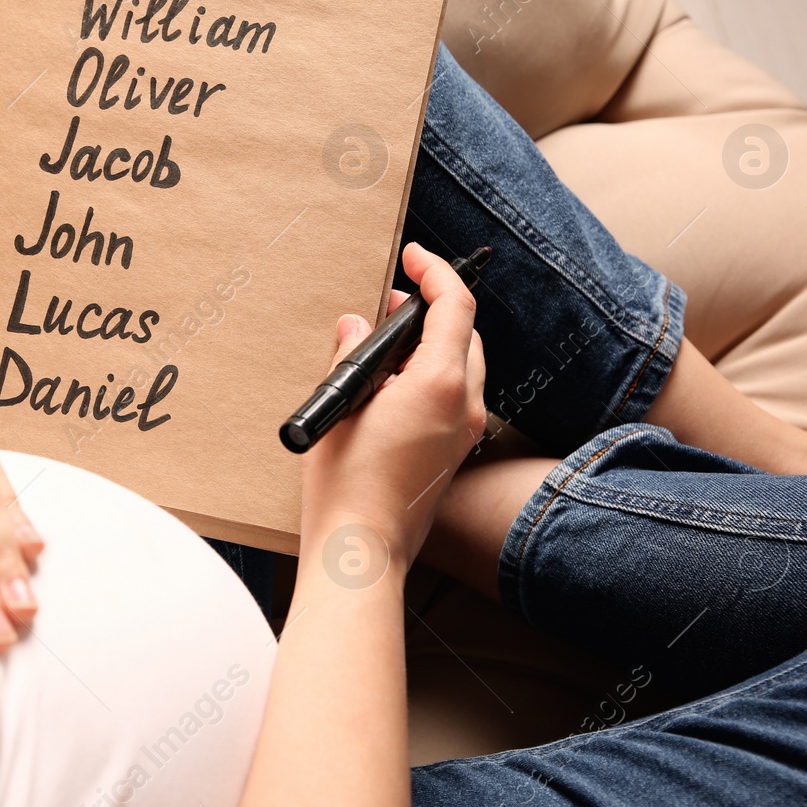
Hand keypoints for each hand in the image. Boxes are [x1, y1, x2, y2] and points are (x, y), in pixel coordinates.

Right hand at [300, 243, 486, 568]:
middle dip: (432, 309)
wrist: (361, 551)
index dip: (436, 272)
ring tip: (385, 345)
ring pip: (464, 366)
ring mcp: (462, 433)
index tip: (413, 255)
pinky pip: (455, 397)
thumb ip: (354, 356)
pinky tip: (391, 388)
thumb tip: (357, 327)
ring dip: (433, 344)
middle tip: (389, 304)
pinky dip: (432, 376)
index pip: (455, 306)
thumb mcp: (341, 406)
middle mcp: (464, 405)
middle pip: (465, 334)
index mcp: (441, 383)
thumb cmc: (347, 485)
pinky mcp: (452, 455)